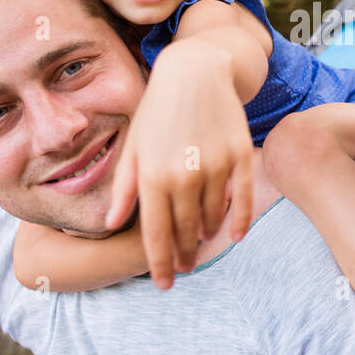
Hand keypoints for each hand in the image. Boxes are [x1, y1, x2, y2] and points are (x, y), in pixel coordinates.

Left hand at [103, 41, 253, 288]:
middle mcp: (184, 174)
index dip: (160, 263)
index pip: (156, 234)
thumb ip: (125, 188)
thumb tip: (112, 223)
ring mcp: (215, 165)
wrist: (195, 71)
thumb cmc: (158, 110)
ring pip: (214, 217)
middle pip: (186, 231)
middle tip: (184, 268)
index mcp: (152, 176)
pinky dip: (240, 220)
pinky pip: (242, 198)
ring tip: (202, 244)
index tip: (164, 282)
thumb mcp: (134, 146)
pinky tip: (235, 235)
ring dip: (207, 235)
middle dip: (184, 255)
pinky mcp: (240, 155)